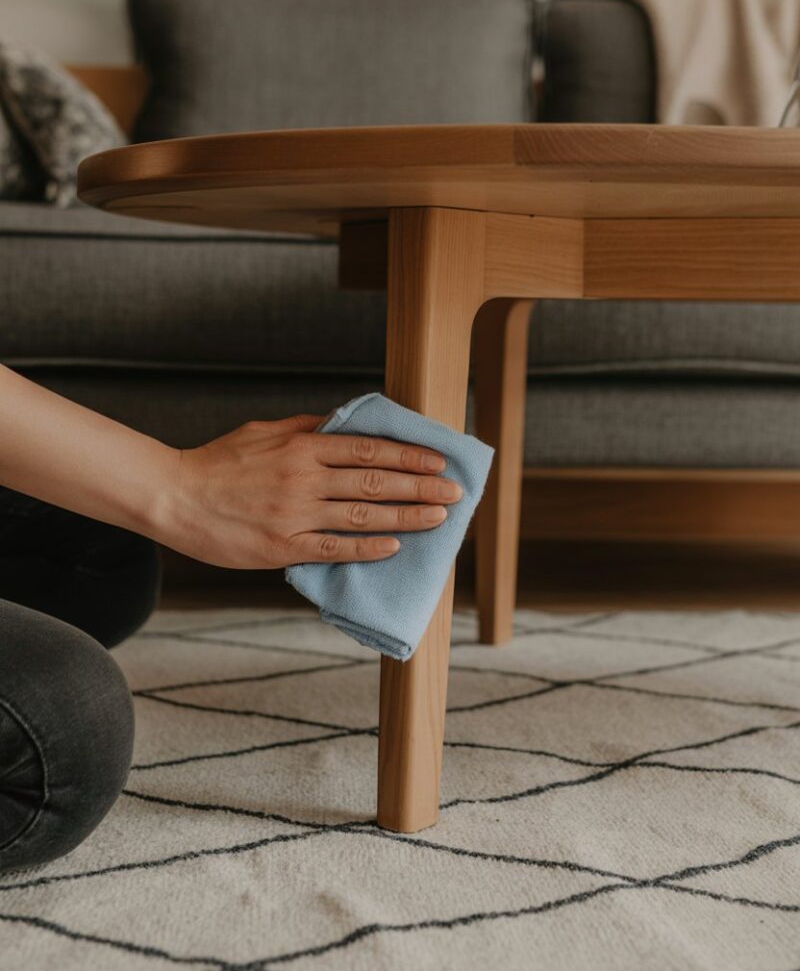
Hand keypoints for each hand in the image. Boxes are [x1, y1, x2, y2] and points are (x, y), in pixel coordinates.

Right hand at [158, 414, 462, 569]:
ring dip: (407, 516)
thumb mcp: (263, 430)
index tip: (438, 460)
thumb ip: (306, 427)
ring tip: (439, 518)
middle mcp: (304, 477)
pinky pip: (335, 548)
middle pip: (376, 481)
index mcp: (302, 446)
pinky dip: (368, 549)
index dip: (409, 454)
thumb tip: (344, 422)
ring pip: (363, 515)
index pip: (369, 448)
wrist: (173, 497)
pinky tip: (395, 547)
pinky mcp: (283, 546)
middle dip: (421, 486)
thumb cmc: (218, 462)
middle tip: (454, 492)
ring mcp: (295, 514)